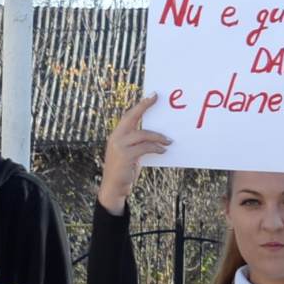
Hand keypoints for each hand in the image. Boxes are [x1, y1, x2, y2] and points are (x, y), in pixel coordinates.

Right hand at [99, 96, 171, 210]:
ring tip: (169, 141)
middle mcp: (116, 137)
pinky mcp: (125, 156)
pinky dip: (156, 148)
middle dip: (144, 107)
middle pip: (131, 117)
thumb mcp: (129, 154)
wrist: (113, 188)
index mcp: (117, 135)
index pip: (129, 115)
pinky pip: (145, 147)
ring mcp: (119, 146)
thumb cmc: (124, 170)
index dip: (141, 105)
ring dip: (158, 137)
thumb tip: (157, 136)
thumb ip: (137, 143)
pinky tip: (163, 151)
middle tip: (156, 99)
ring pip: (142, 134)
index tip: (152, 95)